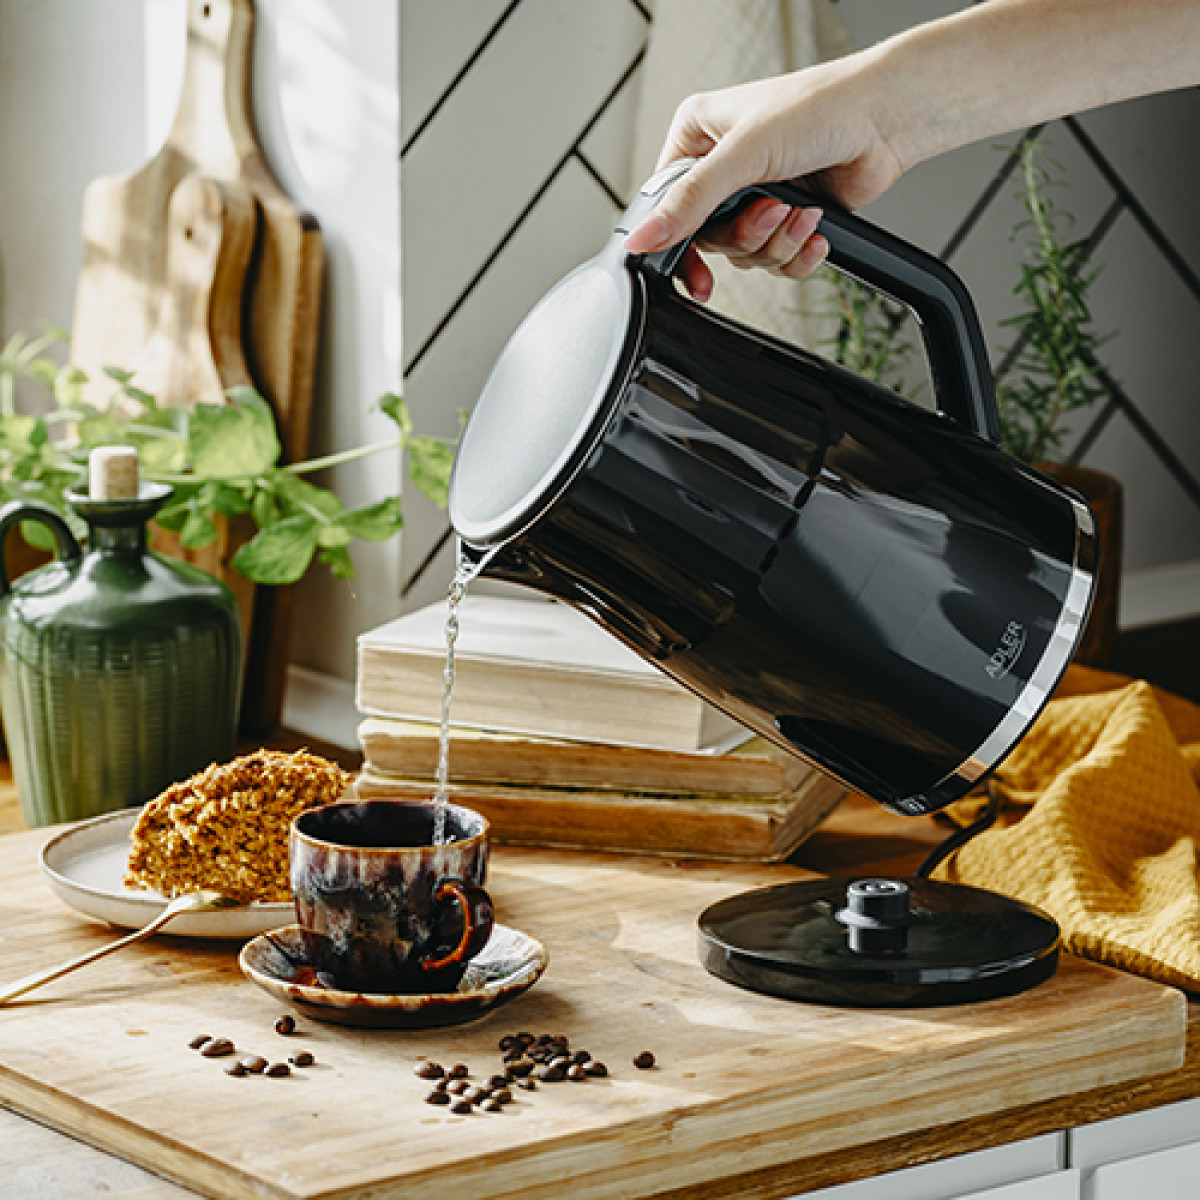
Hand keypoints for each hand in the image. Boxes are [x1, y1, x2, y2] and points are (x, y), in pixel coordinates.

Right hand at [624, 56, 905, 299]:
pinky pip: (776, 260)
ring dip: (777, 242)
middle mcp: (723, 167)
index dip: (679, 241)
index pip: (667, 205)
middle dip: (747, 235)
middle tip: (771, 211)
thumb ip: (690, 201)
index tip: (695, 272)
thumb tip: (643, 237)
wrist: (886, 118)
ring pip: (744, 253)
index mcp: (698, 137)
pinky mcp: (786, 217)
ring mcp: (756, 194)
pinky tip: (814, 227)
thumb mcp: (743, 154)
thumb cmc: (821, 108)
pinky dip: (796, 252)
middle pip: (709, 238)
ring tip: (800, 211)